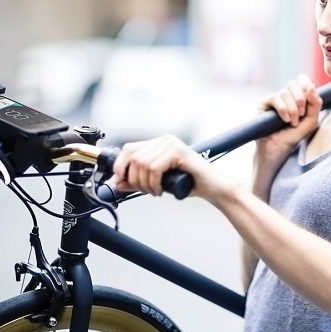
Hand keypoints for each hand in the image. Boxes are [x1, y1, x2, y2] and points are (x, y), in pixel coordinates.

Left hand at [112, 135, 237, 201]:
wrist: (212, 188)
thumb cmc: (188, 184)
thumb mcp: (157, 182)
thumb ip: (138, 181)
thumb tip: (118, 182)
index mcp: (159, 143)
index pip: (129, 149)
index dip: (120, 166)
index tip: (121, 182)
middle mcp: (165, 140)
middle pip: (133, 157)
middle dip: (133, 179)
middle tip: (144, 191)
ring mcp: (172, 144)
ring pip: (142, 164)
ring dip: (145, 184)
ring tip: (155, 191)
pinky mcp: (178, 151)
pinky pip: (154, 168)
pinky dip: (153, 183)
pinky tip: (160, 190)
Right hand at [256, 74, 322, 158]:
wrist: (278, 149)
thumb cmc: (294, 136)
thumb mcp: (311, 121)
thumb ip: (315, 104)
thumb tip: (311, 85)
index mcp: (297, 97)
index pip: (301, 81)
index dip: (305, 83)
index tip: (310, 93)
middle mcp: (285, 96)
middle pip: (293, 84)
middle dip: (300, 99)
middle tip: (301, 114)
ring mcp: (273, 99)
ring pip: (285, 92)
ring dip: (293, 109)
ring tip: (293, 122)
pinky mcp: (263, 103)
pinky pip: (275, 98)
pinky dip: (283, 109)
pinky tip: (285, 120)